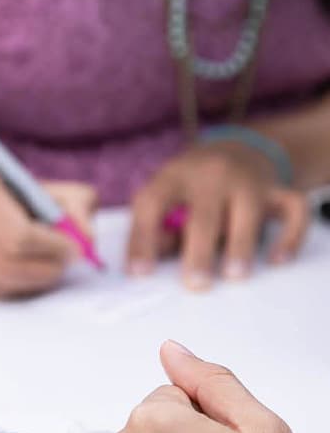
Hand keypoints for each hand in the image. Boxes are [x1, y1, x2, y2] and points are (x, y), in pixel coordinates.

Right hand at [0, 166, 96, 297]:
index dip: (53, 248)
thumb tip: (88, 240)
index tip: (74, 249)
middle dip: (47, 268)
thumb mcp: (26, 182)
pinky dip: (11, 285)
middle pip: (8, 264)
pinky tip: (20, 271)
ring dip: (33, 281)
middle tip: (65, 263)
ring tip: (48, 267)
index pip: (19, 235)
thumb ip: (69, 202)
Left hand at [127, 141, 309, 289]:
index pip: (153, 204)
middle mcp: (212, 174)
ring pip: (248, 212)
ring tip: (233, 275)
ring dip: (240, 246)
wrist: (237, 150)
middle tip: (195, 283)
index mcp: (174, 176)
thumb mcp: (164, 195)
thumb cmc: (191, 185)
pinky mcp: (278, 190)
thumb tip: (145, 263)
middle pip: (204, 214)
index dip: (143, 239)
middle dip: (199, 251)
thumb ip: (152, 227)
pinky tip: (276, 260)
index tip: (140, 272)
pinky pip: (293, 210)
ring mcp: (248, 180)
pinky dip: (289, 236)